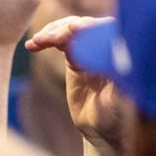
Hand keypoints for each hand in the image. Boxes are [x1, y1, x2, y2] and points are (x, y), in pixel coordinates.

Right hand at [27, 15, 127, 149]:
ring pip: (71, 28)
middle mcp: (108, 46)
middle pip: (86, 26)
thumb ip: (116, 77)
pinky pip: (61, 40)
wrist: (101, 129)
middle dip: (66, 29)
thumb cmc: (115, 117)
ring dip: (53, 32)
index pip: (106, 30)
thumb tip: (113, 54)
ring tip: (36, 42)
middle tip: (47, 39)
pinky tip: (32, 45)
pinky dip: (46, 39)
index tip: (73, 29)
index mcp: (123, 53)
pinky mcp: (76, 56)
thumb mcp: (118, 100)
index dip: (89, 28)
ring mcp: (91, 49)